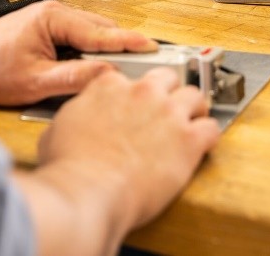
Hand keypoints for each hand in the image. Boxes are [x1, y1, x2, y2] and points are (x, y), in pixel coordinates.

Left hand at [0, 0, 156, 105]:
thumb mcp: (36, 82)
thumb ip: (74, 78)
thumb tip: (107, 75)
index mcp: (53, 18)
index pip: (100, 33)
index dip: (128, 42)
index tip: (151, 47)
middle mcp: (55, 13)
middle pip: (100, 31)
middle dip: (117, 50)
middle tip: (134, 71)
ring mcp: (51, 19)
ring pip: (91, 34)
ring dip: (100, 53)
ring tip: (110, 76)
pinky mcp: (48, 29)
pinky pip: (78, 38)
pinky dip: (86, 53)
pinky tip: (86, 71)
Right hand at [17, 67, 220, 254]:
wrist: (88, 192)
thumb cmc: (69, 167)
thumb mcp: (57, 129)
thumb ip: (76, 114)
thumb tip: (77, 120)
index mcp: (109, 86)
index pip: (130, 77)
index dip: (133, 92)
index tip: (135, 103)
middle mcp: (142, 92)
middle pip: (167, 78)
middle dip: (168, 92)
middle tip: (166, 110)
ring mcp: (168, 113)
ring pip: (195, 95)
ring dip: (193, 109)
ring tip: (190, 123)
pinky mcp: (189, 139)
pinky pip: (212, 128)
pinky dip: (209, 136)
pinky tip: (203, 145)